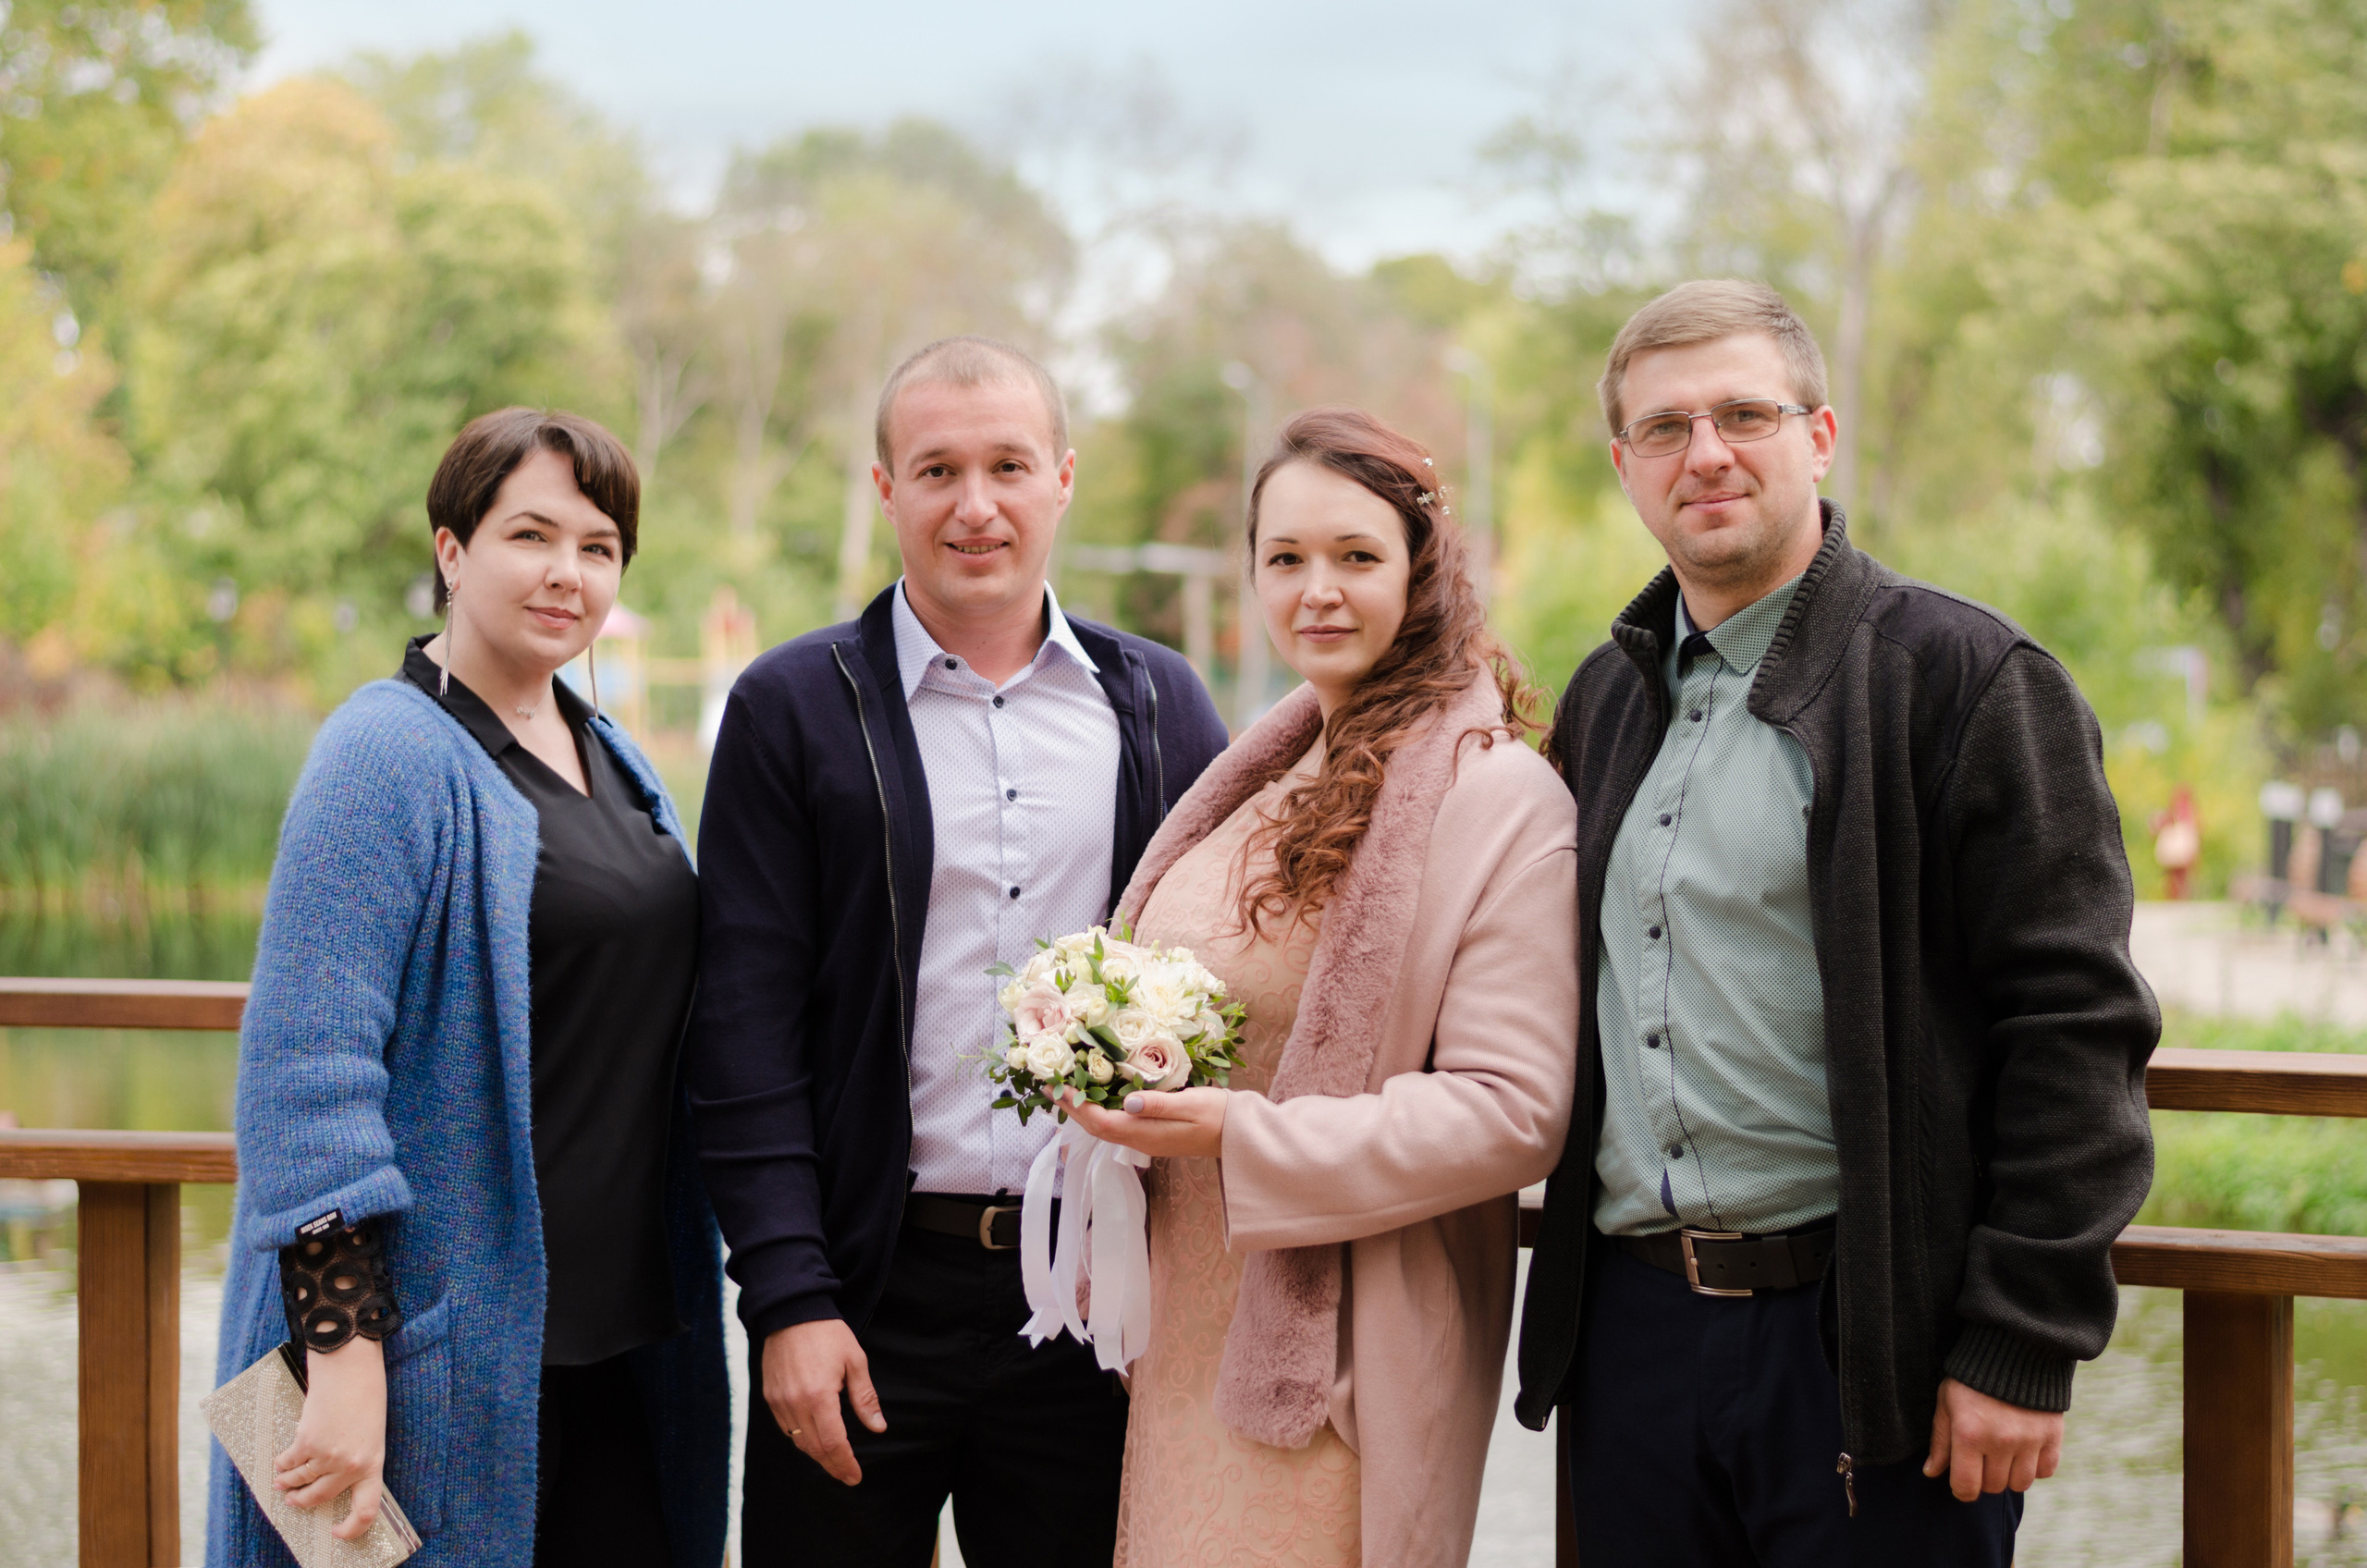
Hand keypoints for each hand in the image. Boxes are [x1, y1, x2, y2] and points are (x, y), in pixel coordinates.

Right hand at [274, 1337, 386, 1539]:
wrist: (351, 1369)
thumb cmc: (364, 1397)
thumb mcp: (369, 1434)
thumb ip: (355, 1458)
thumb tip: (332, 1481)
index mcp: (373, 1463)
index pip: (367, 1510)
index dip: (352, 1529)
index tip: (337, 1532)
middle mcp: (350, 1465)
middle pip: (321, 1497)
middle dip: (303, 1501)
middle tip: (293, 1500)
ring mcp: (327, 1456)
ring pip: (300, 1480)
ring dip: (288, 1482)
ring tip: (282, 1481)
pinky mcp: (306, 1444)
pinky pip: (289, 1463)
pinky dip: (282, 1463)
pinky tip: (281, 1462)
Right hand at [762, 1318, 884, 1485]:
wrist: (791, 1312)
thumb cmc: (827, 1334)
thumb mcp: (855, 1361)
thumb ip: (865, 1399)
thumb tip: (878, 1428)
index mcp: (819, 1397)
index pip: (834, 1443)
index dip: (845, 1463)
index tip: (855, 1476)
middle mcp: (796, 1404)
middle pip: (815, 1448)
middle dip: (833, 1465)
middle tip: (847, 1475)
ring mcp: (779, 1402)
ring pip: (799, 1441)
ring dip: (817, 1454)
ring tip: (834, 1460)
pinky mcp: (770, 1397)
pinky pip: (786, 1428)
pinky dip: (801, 1438)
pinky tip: (815, 1438)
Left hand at [1057, 1085, 1227, 1159]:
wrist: (1240, 1136)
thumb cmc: (1219, 1116)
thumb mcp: (1190, 1104)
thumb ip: (1158, 1104)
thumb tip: (1126, 1102)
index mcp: (1146, 1134)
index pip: (1100, 1122)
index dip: (1075, 1106)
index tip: (1056, 1087)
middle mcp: (1141, 1140)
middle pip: (1096, 1127)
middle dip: (1072, 1108)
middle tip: (1050, 1087)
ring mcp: (1147, 1139)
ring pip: (1106, 1127)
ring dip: (1084, 1111)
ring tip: (1067, 1092)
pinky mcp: (1153, 1134)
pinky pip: (1118, 1125)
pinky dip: (1101, 1112)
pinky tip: (1098, 1099)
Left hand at [1924, 1376, 2062, 1500]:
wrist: (2013, 1350)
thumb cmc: (1970, 1378)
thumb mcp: (1946, 1403)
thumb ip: (1940, 1441)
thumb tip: (1931, 1473)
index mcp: (1969, 1434)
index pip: (1966, 1487)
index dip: (1962, 1490)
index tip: (1962, 1483)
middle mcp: (2001, 1441)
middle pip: (1994, 1487)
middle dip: (1984, 1478)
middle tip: (1981, 1459)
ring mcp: (2030, 1440)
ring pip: (2020, 1484)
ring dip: (2010, 1475)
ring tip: (2002, 1454)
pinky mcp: (2053, 1436)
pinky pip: (2045, 1472)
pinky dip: (2035, 1467)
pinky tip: (2024, 1450)